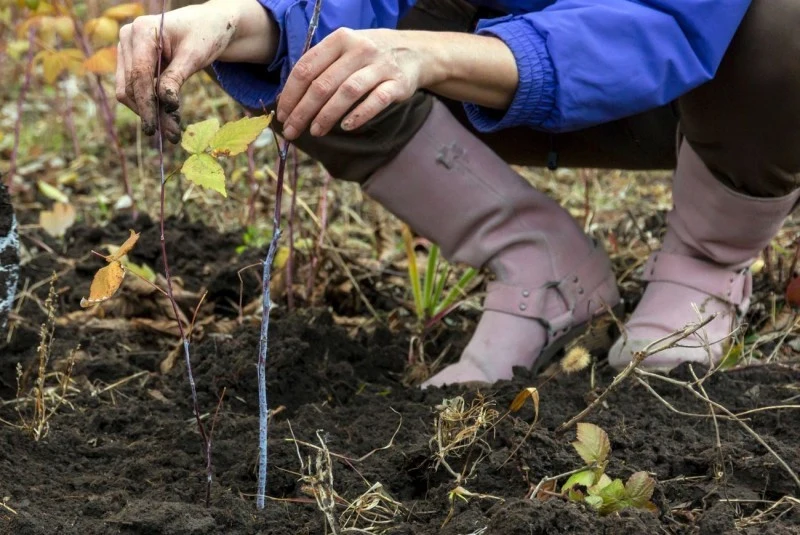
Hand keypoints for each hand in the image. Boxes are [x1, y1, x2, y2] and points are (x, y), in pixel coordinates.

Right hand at [116, 0, 276, 142]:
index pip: (139, 75)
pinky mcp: (132, 61)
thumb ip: (176, 78)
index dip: (146, 104)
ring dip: (150, 112)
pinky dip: (151, 104)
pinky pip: (136, 88)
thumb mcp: (194, 56)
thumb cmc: (205, 34)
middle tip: (173, 135)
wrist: (210, 24)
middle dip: (150, 112)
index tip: (155, 128)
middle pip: (131, 86)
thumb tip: (164, 103)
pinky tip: (169, 117)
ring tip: (173, 129)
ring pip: (129, 91)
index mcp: (142, 31)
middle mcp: (128, 38)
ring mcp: (127, 49)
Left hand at [276, 28, 443, 139]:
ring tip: (316, 131)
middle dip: (303, 111)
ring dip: (327, 115)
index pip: (307, 68)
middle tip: (293, 131)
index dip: (291, 94)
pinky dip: (359, 115)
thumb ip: (321, 67)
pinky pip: (375, 101)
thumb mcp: (344, 50)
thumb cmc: (369, 56)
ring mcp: (380, 66)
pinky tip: (346, 127)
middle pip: (323, 84)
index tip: (283, 115)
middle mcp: (359, 49)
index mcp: (340, 39)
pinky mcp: (397, 84)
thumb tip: (290, 98)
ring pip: (347, 93)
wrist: (414, 52)